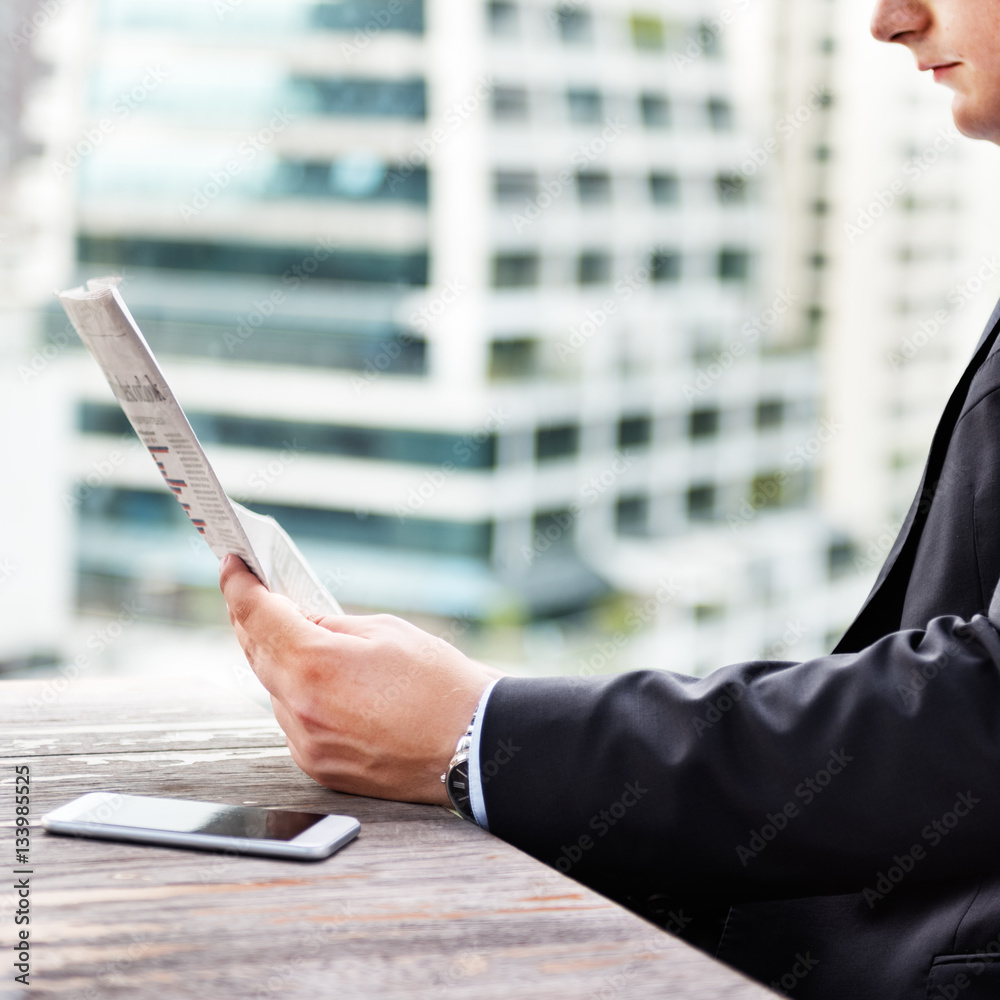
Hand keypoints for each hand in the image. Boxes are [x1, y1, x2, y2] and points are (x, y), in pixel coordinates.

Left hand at [219, 555, 500, 805]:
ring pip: (274, 689)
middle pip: (255, 652)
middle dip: (253, 619)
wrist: (475, 748)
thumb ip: (328, 624)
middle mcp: (301, 709)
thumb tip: (296, 619)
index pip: (256, 615)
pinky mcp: (318, 767)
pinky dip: (299, 697)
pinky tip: (326, 684)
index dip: (238, 585)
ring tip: (300, 638)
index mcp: (315, 665)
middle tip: (256, 592)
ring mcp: (307, 743)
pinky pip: (293, 721)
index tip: (233, 566)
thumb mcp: (385, 631)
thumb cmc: (442, 686)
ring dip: (279, 661)